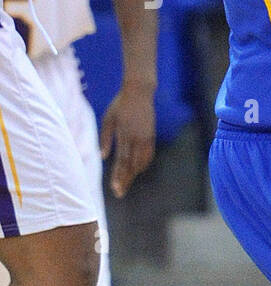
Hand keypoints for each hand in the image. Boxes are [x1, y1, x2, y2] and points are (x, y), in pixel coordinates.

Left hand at [100, 81, 155, 197]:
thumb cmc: (119, 104)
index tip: (115, 188)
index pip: (121, 160)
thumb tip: (102, 157)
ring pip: (142, 162)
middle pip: (132, 165)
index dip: (118, 176)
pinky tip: (137, 170)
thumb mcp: (107, 119)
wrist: (139, 92)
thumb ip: (105, 138)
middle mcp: (137, 138)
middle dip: (126, 180)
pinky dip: (143, 164)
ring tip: (126, 183)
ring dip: (134, 174)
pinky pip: (148, 154)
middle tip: (120, 193)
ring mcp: (146, 137)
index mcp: (124, 134)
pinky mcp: (152, 135)